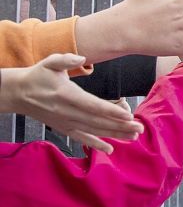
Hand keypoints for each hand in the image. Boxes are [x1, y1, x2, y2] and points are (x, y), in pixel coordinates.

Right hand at [0, 54, 143, 153]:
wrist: (18, 94)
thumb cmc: (38, 76)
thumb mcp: (49, 62)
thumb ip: (65, 59)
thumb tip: (81, 58)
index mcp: (67, 95)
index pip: (93, 105)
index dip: (111, 111)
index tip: (128, 115)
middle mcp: (67, 112)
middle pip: (98, 121)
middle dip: (120, 126)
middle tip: (140, 128)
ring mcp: (66, 122)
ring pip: (94, 131)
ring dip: (115, 134)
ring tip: (133, 136)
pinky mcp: (64, 128)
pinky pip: (82, 138)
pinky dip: (96, 144)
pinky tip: (110, 148)